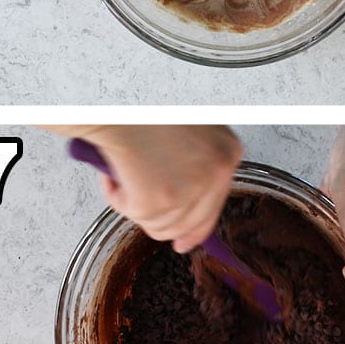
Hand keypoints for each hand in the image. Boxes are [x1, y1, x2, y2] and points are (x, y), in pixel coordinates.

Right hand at [63, 125, 241, 252]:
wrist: (116, 102)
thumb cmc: (144, 109)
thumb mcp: (188, 130)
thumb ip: (195, 162)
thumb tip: (187, 210)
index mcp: (228, 152)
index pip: (217, 205)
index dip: (195, 227)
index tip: (184, 242)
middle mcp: (217, 172)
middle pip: (190, 223)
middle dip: (161, 218)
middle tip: (141, 205)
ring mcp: (192, 188)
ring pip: (161, 225)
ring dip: (136, 205)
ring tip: (126, 173)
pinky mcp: (161, 199)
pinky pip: (135, 216)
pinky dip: (118, 199)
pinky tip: (116, 174)